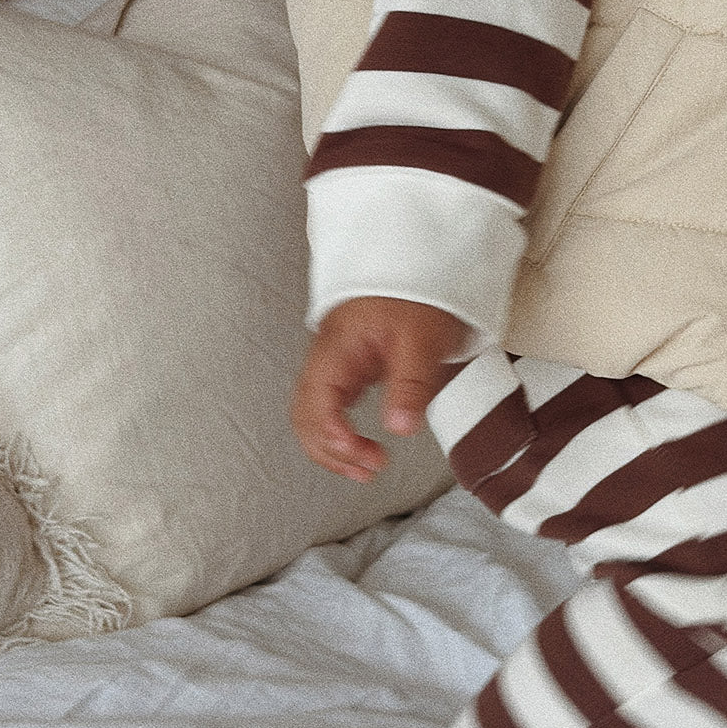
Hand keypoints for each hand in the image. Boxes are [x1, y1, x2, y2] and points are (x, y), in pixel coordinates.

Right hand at [290, 297, 467, 480]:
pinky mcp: (350, 364)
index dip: (334, 437)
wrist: (413, 258)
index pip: (317, 404)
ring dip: (333, 446)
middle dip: (331, 452)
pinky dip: (339, 430)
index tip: (364, 455)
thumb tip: (400, 427)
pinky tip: (360, 441)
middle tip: (369, 469)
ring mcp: (336, 362)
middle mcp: (328, 359)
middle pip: (306, 416)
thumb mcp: (421, 336)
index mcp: (336, 350)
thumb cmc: (414, 290)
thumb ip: (410, 383)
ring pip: (313, 413)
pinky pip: (330, 404)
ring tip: (364, 467)